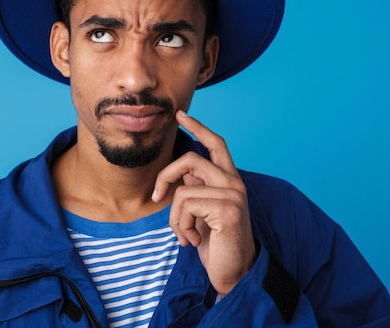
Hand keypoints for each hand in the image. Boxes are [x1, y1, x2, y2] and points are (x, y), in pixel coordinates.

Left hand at [152, 110, 255, 295]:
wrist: (234, 274)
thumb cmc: (216, 244)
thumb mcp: (204, 211)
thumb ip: (198, 188)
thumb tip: (180, 173)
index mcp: (229, 180)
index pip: (216, 144)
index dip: (198, 127)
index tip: (181, 115)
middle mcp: (234, 183)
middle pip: (191, 158)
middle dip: (165, 176)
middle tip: (155, 197)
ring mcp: (233, 194)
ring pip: (182, 190)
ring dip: (175, 218)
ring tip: (185, 235)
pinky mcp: (227, 209)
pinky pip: (185, 206)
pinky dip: (181, 226)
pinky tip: (193, 241)